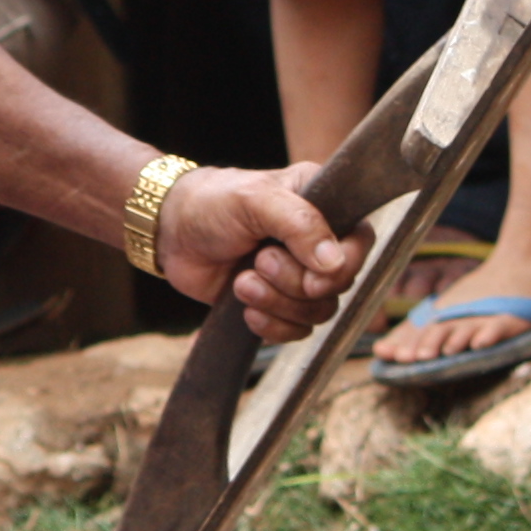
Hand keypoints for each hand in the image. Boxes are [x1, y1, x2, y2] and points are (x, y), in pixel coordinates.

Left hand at [149, 162, 364, 341]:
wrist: (171, 231)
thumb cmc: (213, 202)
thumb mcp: (256, 200)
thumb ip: (300, 225)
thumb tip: (335, 263)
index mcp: (323, 205)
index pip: (360, 243)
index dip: (343, 266)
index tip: (311, 276)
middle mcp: (317, 241)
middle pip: (338, 284)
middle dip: (294, 283)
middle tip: (259, 262)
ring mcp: (298, 274)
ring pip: (318, 311)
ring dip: (278, 304)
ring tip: (243, 282)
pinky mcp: (278, 302)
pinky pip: (296, 331)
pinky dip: (272, 326)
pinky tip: (246, 310)